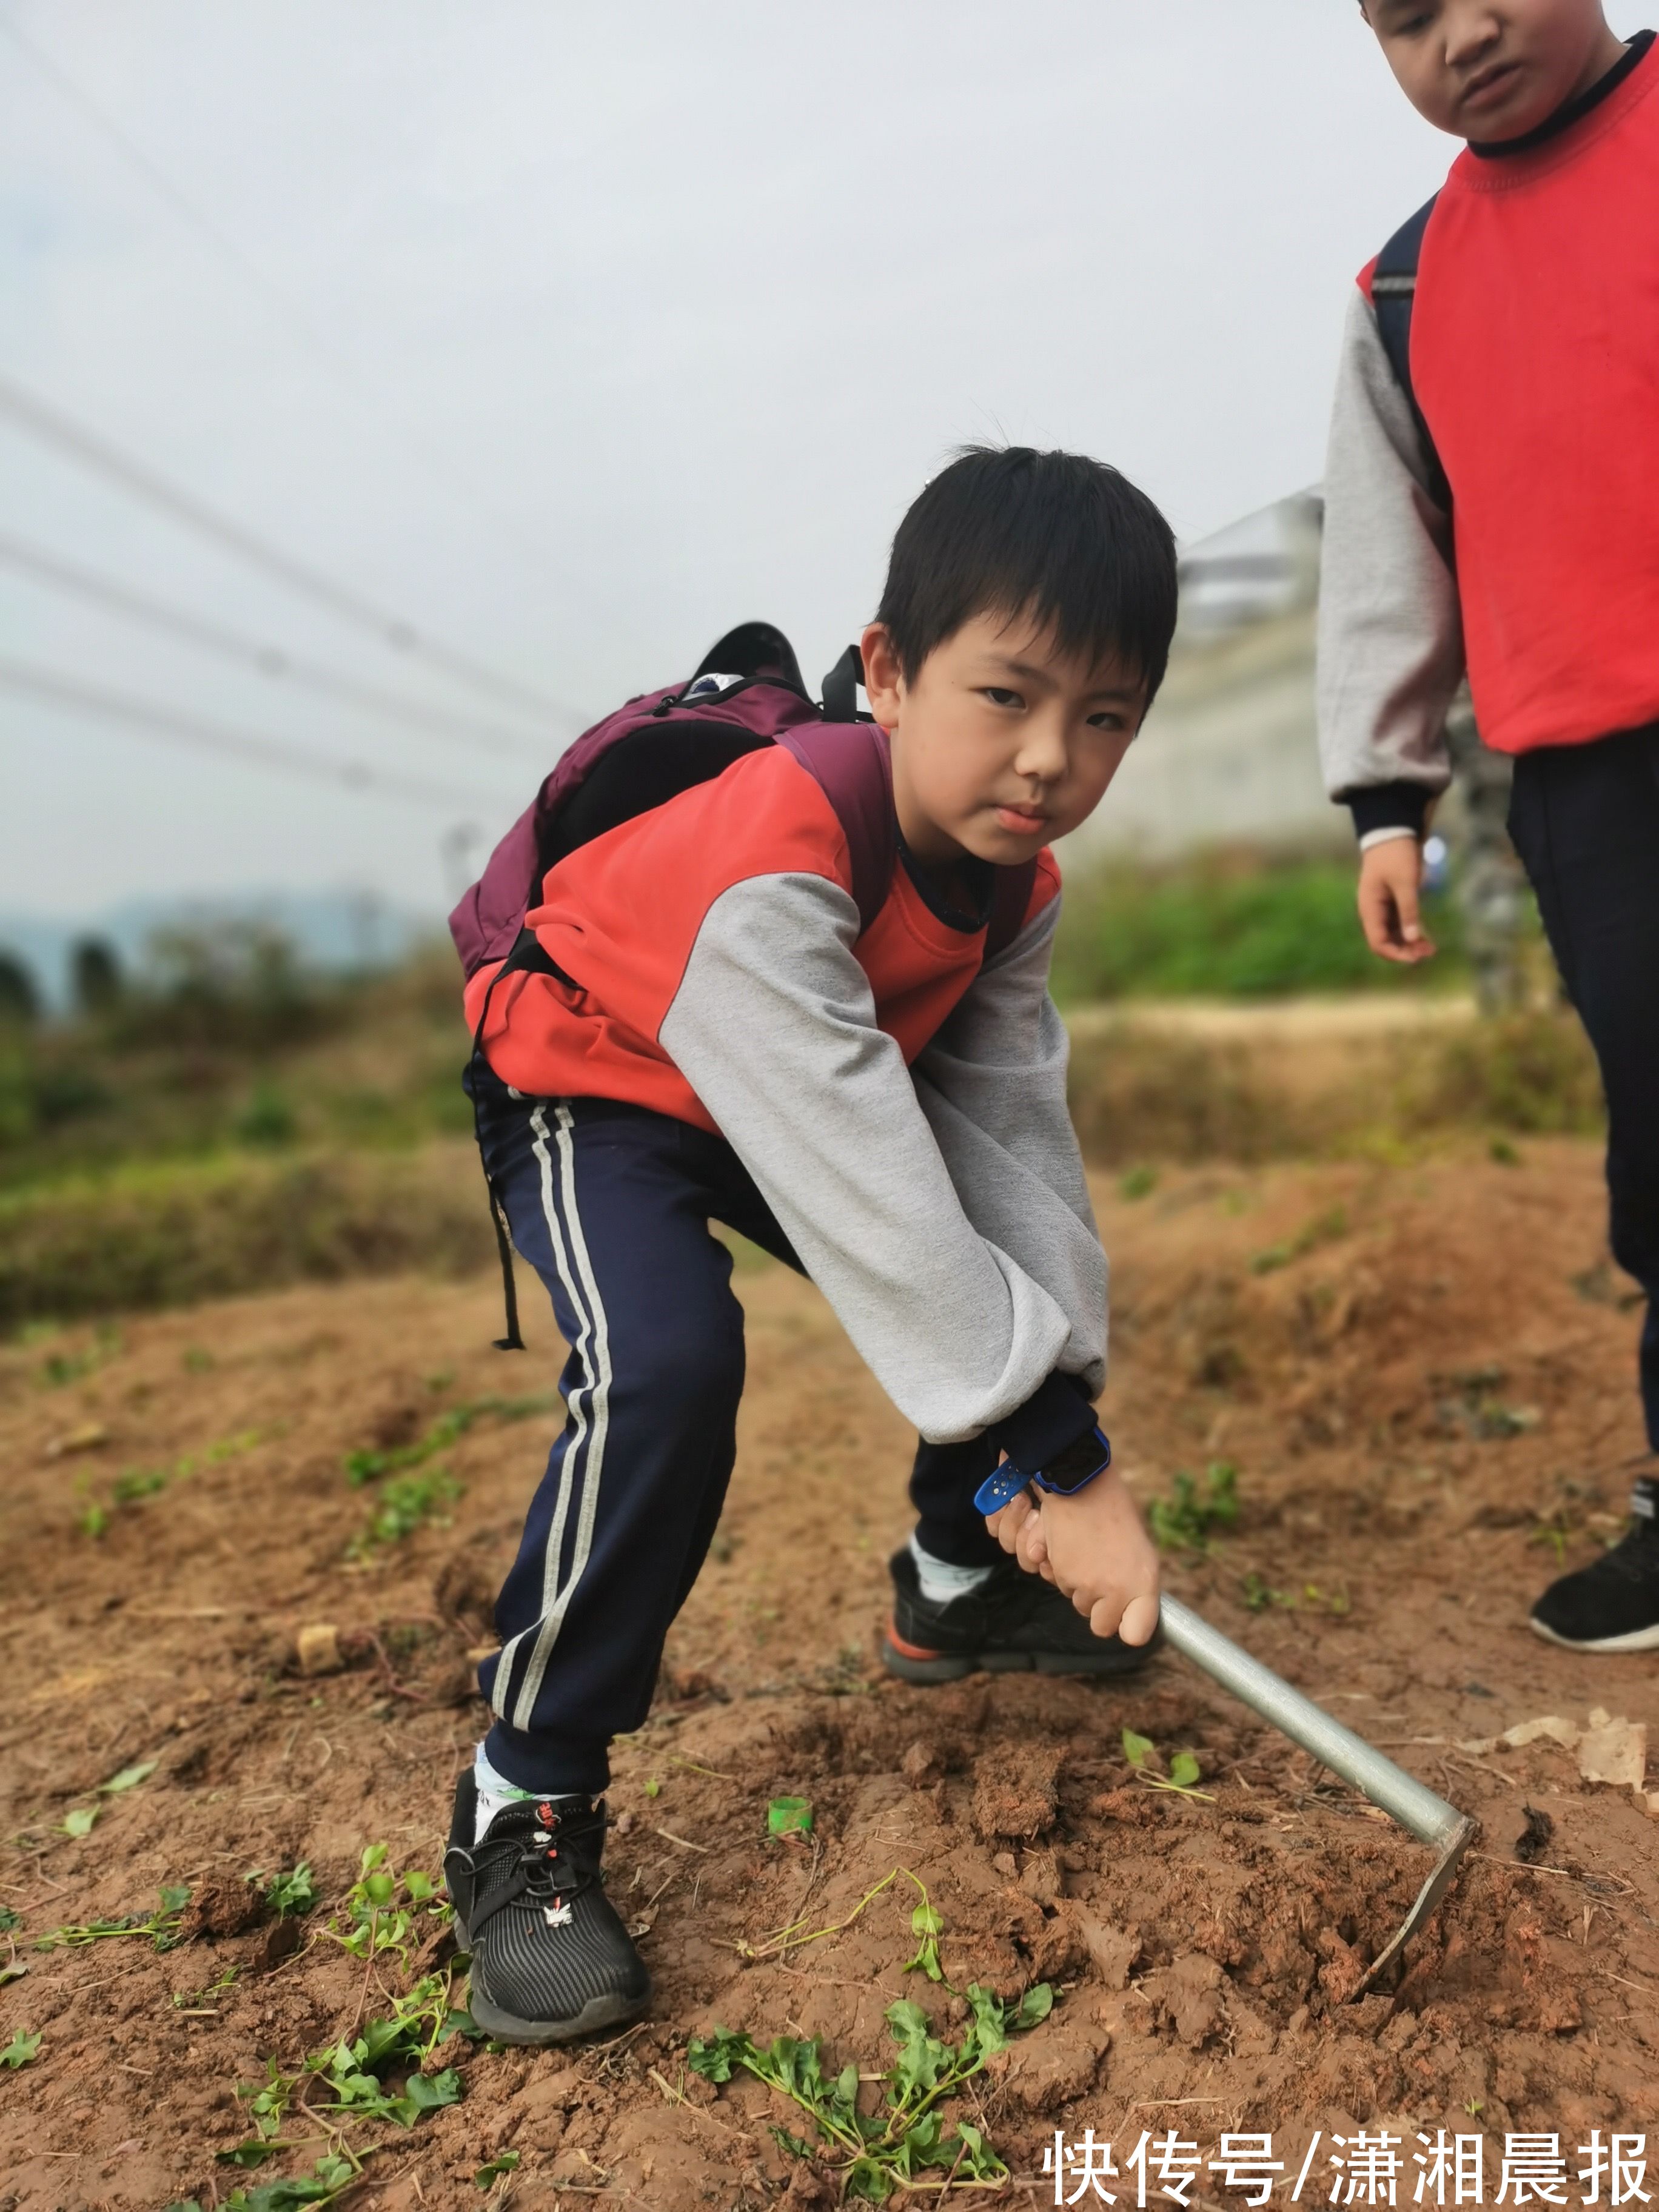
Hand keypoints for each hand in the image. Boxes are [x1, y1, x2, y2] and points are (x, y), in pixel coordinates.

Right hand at [986, 1465, 1159, 1644]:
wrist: (1080, 1483)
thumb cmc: (1113, 1511)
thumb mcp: (1139, 1549)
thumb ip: (1136, 1584)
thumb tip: (1130, 1613)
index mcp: (1144, 1583)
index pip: (1136, 1635)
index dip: (1129, 1628)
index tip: (1128, 1620)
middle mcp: (1118, 1591)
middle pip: (1101, 1624)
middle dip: (1099, 1605)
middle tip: (1101, 1572)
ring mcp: (1087, 1586)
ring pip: (1078, 1603)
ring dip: (1080, 1585)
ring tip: (1086, 1551)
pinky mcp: (1062, 1575)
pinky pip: (1059, 1585)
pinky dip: (1062, 1570)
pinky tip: (1070, 1546)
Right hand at [1356, 837, 1435, 963]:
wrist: (1394, 831)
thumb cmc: (1396, 854)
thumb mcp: (1405, 882)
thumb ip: (1409, 910)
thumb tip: (1412, 939)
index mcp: (1369, 908)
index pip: (1378, 942)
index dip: (1395, 954)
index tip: (1416, 958)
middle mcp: (1374, 911)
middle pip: (1386, 941)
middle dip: (1405, 950)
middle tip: (1429, 953)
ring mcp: (1383, 907)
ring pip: (1394, 934)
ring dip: (1410, 943)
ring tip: (1431, 949)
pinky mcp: (1393, 902)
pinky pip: (1401, 924)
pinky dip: (1412, 931)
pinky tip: (1427, 938)